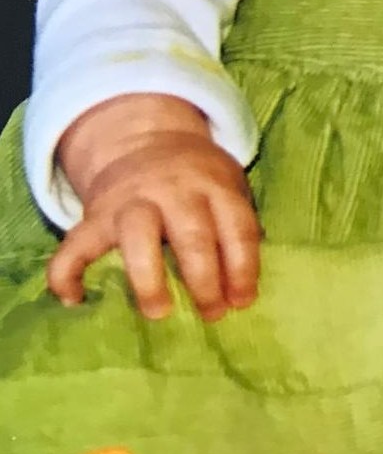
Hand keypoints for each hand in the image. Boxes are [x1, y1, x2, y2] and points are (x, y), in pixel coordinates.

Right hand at [47, 93, 260, 320]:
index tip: (242, 302)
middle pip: (192, 234)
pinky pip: (75, 244)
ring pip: (138, 236)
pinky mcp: (95, 214)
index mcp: (214, 185)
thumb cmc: (198, 179)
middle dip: (204, 279)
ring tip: (158, 313)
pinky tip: (75, 301)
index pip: (236, 227)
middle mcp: (174, 190)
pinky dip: (66, 273)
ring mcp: (132, 200)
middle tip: (212, 314)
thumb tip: (244, 287)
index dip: (242, 267)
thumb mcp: (228, 185)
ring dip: (149, 278)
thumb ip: (239, 225)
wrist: (147, 138)